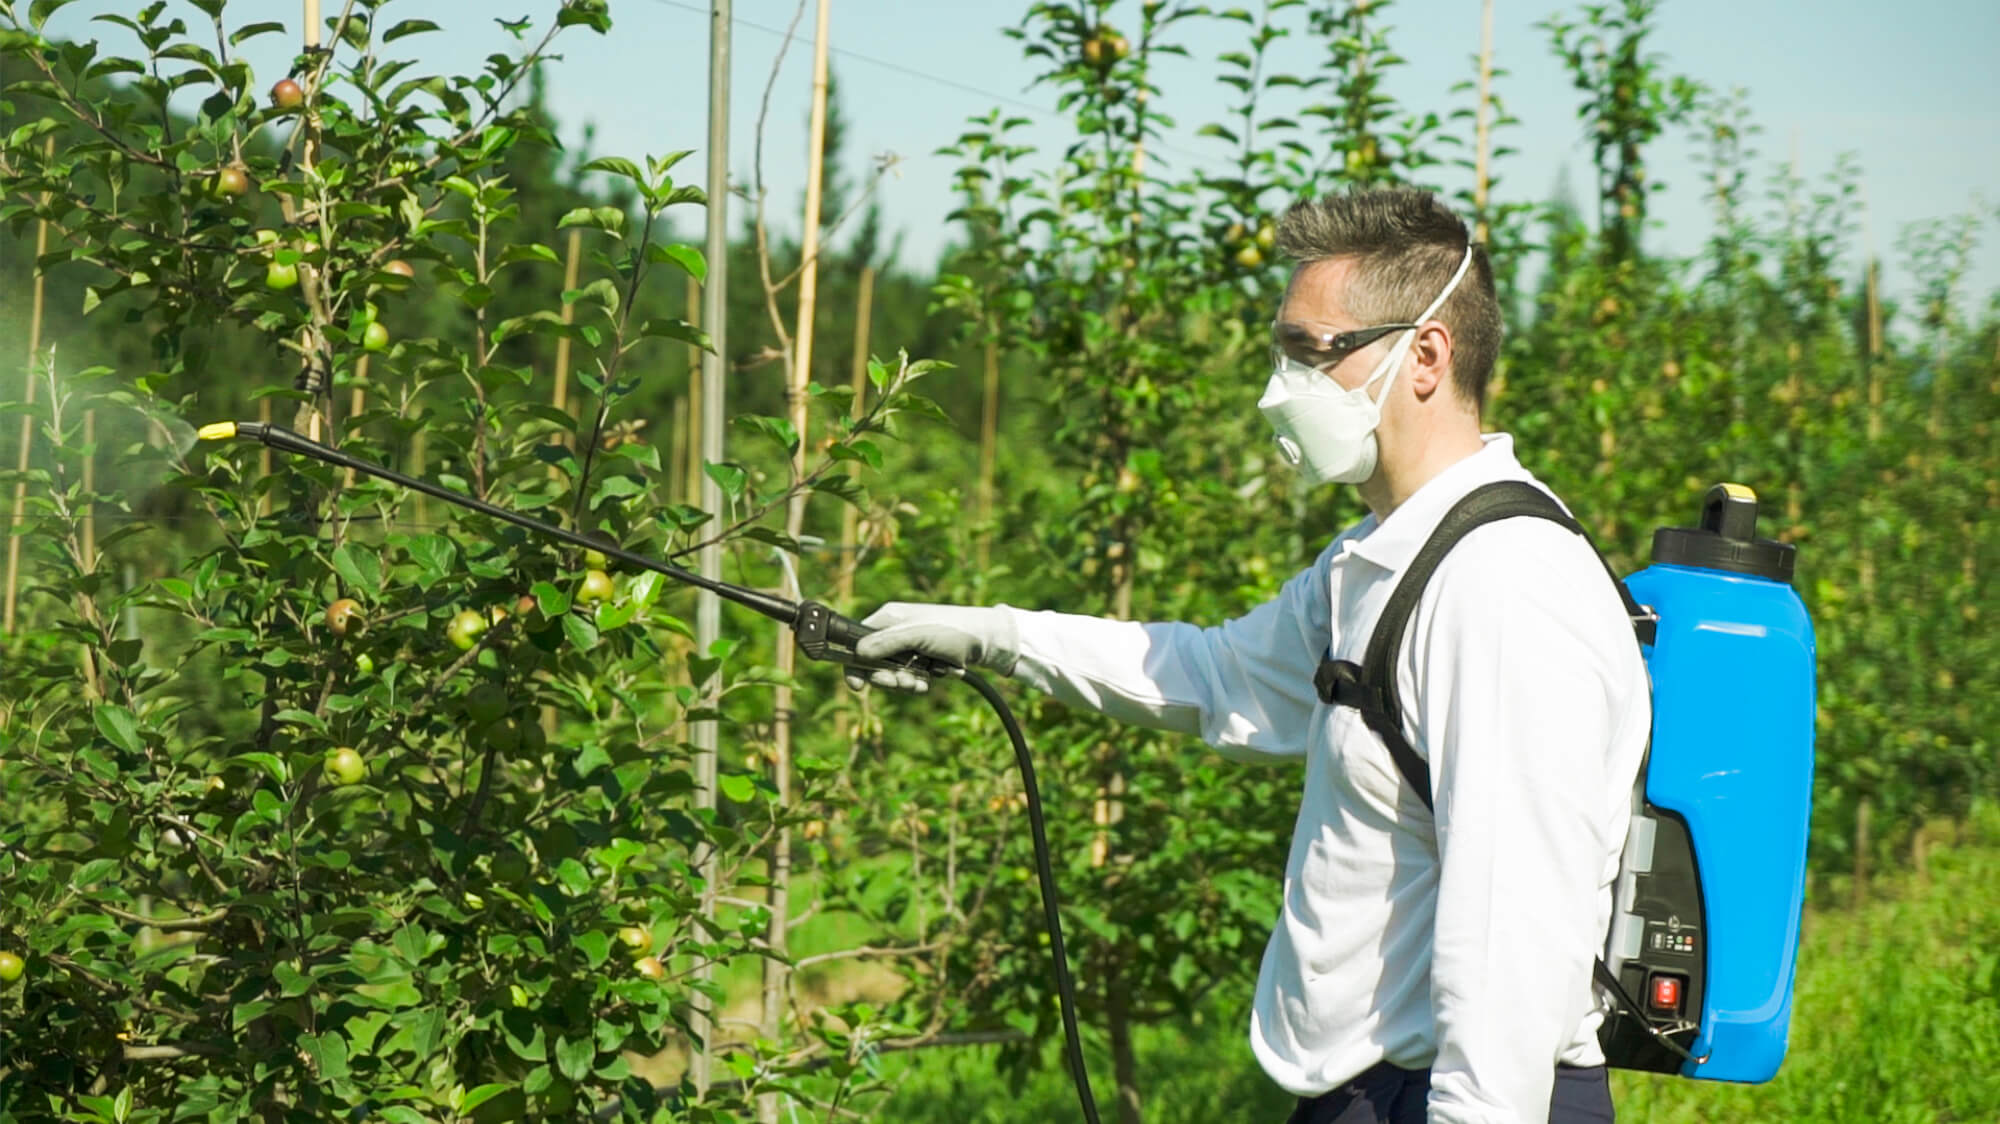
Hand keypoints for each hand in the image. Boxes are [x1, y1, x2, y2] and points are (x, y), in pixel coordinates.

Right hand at [845, 602, 1019, 693]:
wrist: (987, 639)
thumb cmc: (953, 629)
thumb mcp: (917, 634)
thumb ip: (886, 643)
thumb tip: (858, 654)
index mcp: (888, 619)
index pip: (857, 643)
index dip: (854, 665)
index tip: (858, 686)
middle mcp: (895, 633)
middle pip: (874, 664)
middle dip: (888, 677)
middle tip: (902, 682)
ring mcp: (909, 648)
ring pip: (894, 675)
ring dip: (907, 682)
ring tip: (923, 681)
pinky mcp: (922, 660)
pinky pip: (912, 678)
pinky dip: (921, 681)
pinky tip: (936, 676)